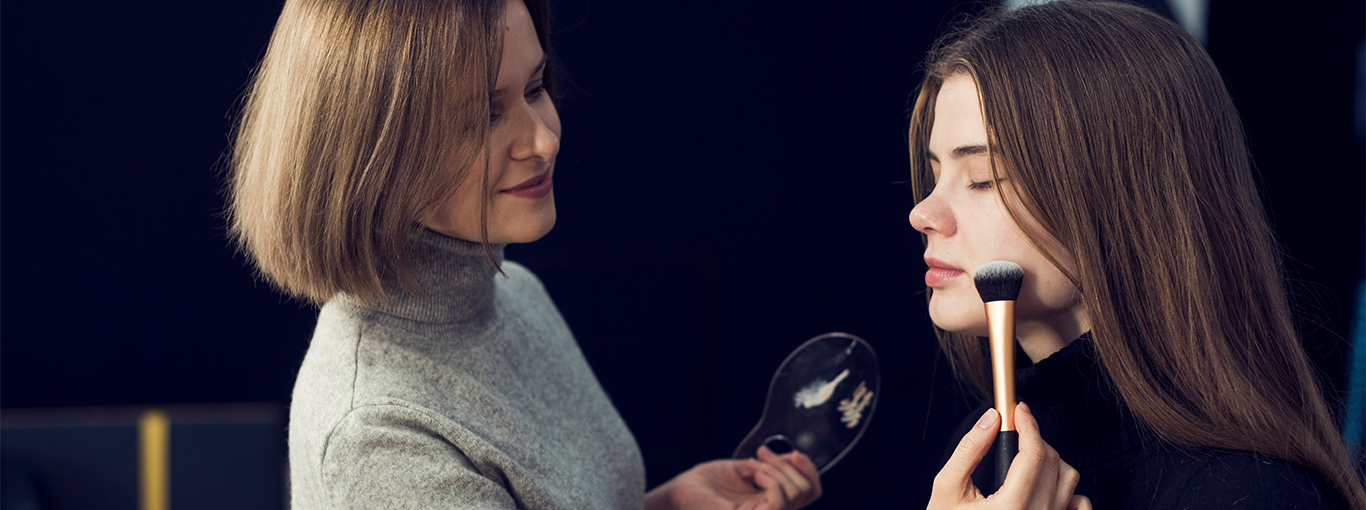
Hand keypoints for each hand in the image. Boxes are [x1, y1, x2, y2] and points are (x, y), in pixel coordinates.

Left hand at [643, 446, 821, 509]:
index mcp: (773, 501)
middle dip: (789, 464)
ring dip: (777, 469)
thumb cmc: (706, 483)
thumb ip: (769, 467)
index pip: (811, 491)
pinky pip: (778, 502)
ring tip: (753, 464)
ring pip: (796, 494)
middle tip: (761, 454)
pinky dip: (771, 480)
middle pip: (809, 490)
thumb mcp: (744, 470)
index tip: (793, 450)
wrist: (680, 492)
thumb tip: (792, 458)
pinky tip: (753, 473)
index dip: (810, 469)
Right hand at [927, 403, 1090, 509]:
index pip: (1033, 454)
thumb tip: (991, 419)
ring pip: (1069, 479)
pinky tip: (1045, 485)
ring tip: (1025, 460)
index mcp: (1011, 508)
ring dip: (1051, 461)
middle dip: (1034, 439)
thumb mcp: (947, 488)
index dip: (1028, 424)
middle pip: (1052, 462)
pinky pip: (1079, 504)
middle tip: (1015, 432)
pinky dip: (1068, 489)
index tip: (1019, 410)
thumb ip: (969, 450)